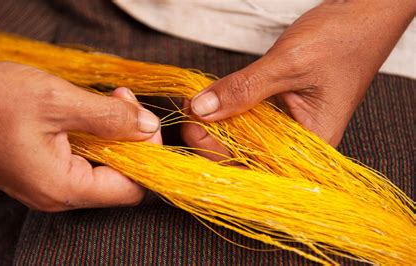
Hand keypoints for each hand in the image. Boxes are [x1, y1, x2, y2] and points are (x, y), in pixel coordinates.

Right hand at [0, 39, 160, 210]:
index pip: (131, 188)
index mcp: (63, 187)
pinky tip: (86, 110)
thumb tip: (148, 128)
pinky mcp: (40, 171)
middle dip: (129, 137)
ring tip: (104, 100)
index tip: (141, 118)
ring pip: (101, 166)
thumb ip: (109, 118)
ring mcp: (47, 185)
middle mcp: (57, 195)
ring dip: (111, 132)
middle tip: (120, 100)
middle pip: (118, 177)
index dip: (146, 155)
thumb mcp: (57, 101)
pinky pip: (81, 159)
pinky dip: (92, 135)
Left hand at [182, 0, 414, 155]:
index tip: (194, 131)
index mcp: (313, 146)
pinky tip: (210, 102)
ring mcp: (290, 129)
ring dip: (217, 124)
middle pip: (247, 158)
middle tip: (190, 114)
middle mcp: (300, 145)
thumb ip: (243, 89)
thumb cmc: (342, 40)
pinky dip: (228, 111)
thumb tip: (202, 110)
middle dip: (212, 139)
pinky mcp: (281, 113)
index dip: (220, 156)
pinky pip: (249, 121)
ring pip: (245, 140)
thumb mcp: (288, 65)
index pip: (258, 169)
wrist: (363, 16)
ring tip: (195, 105)